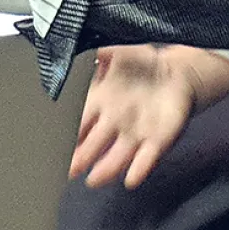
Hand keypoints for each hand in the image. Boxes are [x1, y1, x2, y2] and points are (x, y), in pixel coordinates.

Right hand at [69, 45, 228, 188]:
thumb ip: (100, 52)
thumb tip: (83, 49)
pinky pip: (148, 158)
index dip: (68, 131)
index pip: (80, 120)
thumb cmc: (143, 63)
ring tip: (93, 180)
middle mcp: (116, 122)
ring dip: (106, 169)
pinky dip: (139, 168)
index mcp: (102, 101)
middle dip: (80, 157)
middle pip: (94, 143)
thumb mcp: (119, 51)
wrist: (175, 74)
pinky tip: (130, 179)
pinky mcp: (159, 141)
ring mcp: (137, 133)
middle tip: (67, 170)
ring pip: (118, 155)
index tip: (53, 141)